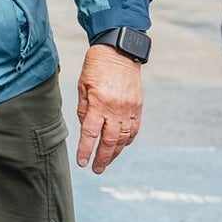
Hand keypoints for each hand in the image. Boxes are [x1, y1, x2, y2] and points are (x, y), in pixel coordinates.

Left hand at [75, 44, 141, 173]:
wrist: (119, 51)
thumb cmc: (96, 67)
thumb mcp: (83, 85)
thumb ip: (84, 109)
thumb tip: (85, 129)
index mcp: (99, 104)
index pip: (91, 134)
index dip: (86, 150)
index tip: (82, 163)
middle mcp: (115, 109)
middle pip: (109, 141)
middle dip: (102, 158)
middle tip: (96, 169)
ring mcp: (129, 109)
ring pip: (123, 138)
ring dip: (115, 152)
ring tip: (106, 161)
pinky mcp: (138, 107)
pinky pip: (134, 129)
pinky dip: (127, 140)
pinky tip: (121, 146)